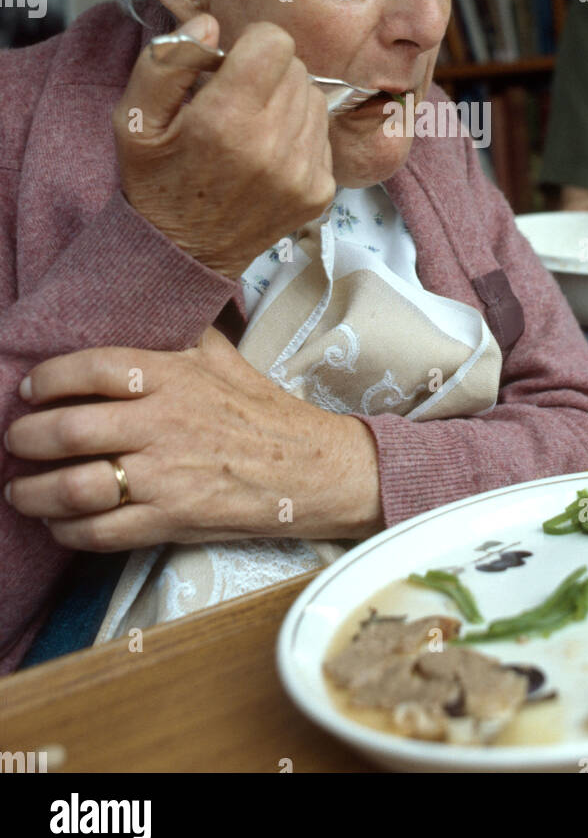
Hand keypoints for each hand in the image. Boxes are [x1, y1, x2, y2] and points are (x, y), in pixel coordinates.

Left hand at [3, 327, 381, 550]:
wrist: (308, 467)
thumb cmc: (261, 409)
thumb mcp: (220, 355)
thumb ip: (175, 334)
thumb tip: (140, 306)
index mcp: (173, 376)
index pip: (92, 368)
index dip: (49, 378)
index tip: (30, 388)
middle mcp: (162, 424)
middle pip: (69, 430)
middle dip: (26, 437)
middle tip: (15, 439)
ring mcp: (164, 476)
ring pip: (74, 487)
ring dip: (32, 490)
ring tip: (19, 487)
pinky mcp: (170, 520)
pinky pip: (99, 532)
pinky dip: (65, 530)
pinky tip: (56, 522)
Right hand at [114, 14, 335, 277]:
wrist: (182, 252)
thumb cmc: (157, 177)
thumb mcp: (136, 118)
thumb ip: (168, 60)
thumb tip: (211, 25)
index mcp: (225, 121)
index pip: (276, 42)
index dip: (251, 45)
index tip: (231, 67)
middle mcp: (271, 147)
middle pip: (297, 68)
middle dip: (267, 74)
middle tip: (235, 102)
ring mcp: (302, 173)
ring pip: (314, 98)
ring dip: (286, 102)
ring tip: (251, 128)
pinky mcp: (321, 191)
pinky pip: (324, 134)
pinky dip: (300, 135)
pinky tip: (269, 154)